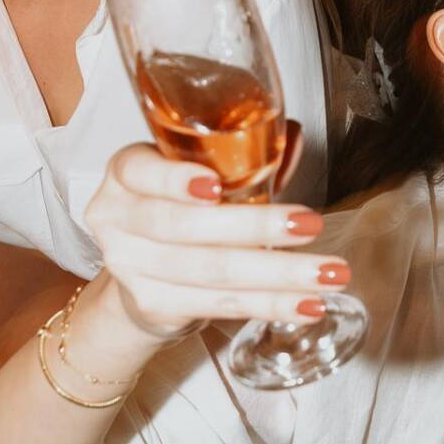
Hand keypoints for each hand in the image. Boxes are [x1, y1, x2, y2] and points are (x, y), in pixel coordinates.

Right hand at [83, 139, 342, 338]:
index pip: (140, 172)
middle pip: (187, 227)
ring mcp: (130, 267)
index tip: (217, 187)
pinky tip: (305, 303)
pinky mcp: (153, 305)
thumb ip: (241, 158)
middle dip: (256, 228)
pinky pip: (219, 305)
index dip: (176, 181)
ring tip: (326, 273)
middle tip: (309, 225)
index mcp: (126, 174)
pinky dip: (268, 304)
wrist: (144, 275)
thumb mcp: (199, 175)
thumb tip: (291, 137)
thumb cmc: (178, 210)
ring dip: (277, 274)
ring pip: (210, 271)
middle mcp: (117, 219)